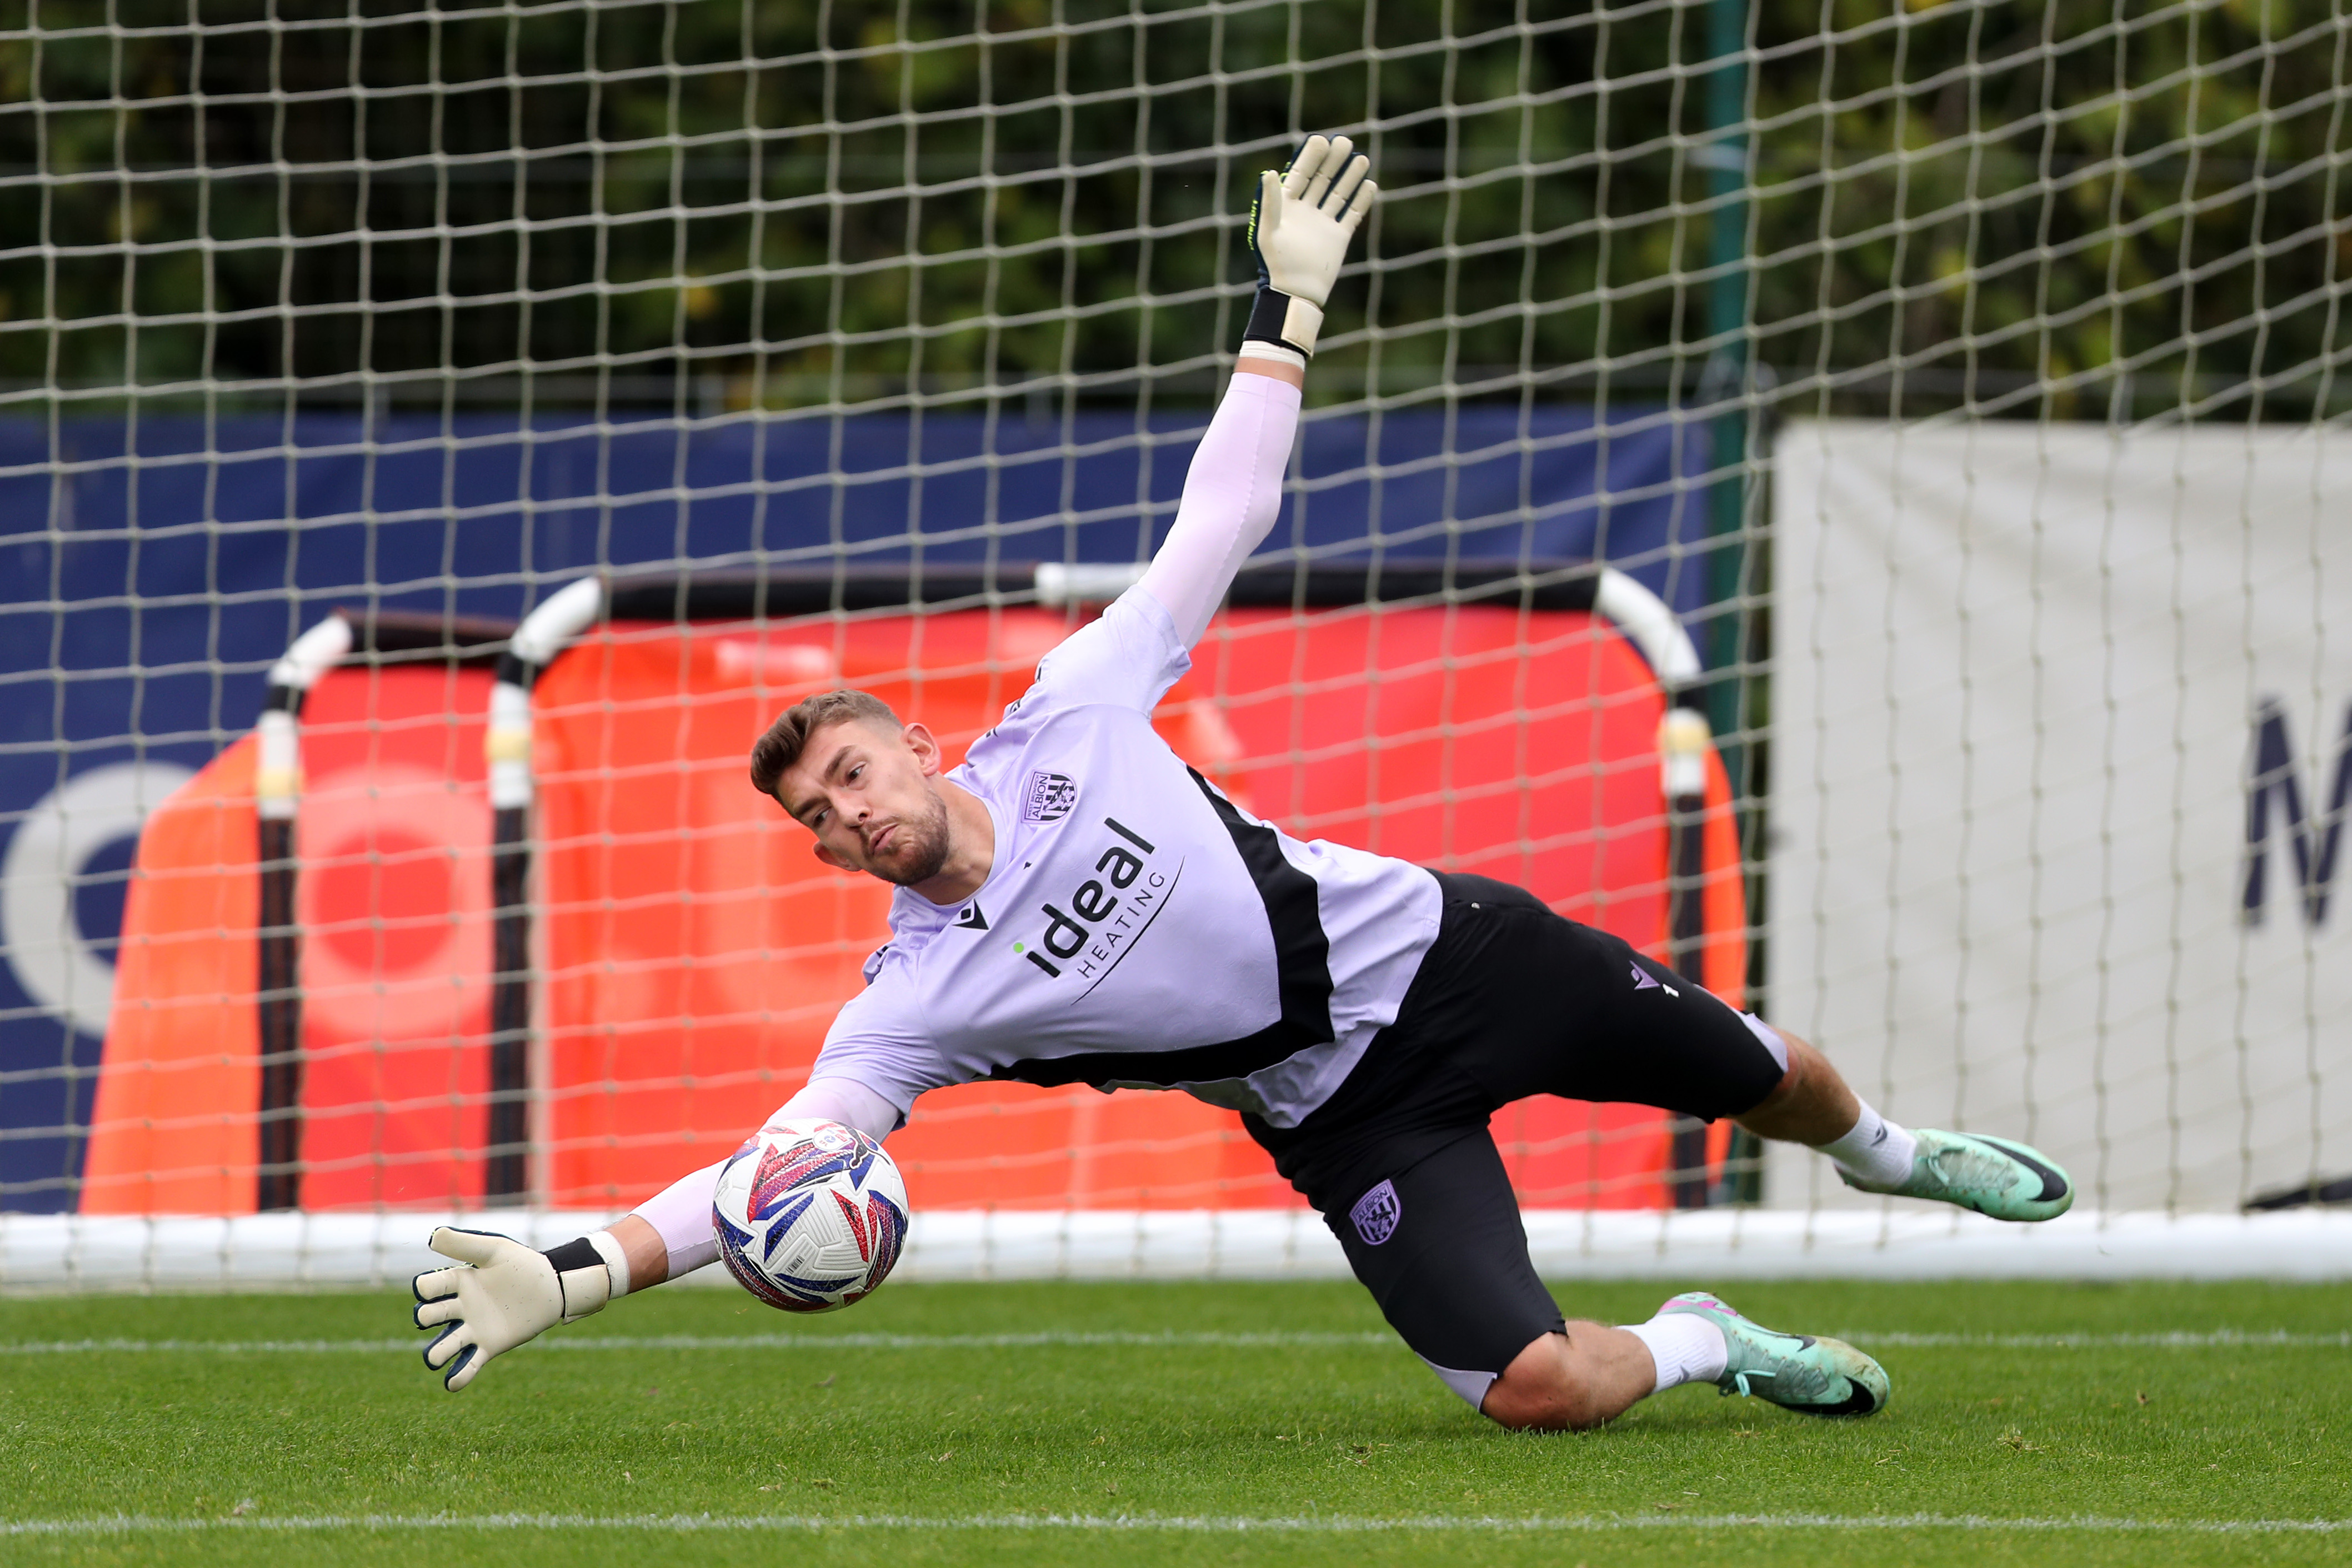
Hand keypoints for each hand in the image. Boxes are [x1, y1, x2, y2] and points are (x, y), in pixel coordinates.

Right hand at [413, 1226, 605, 1391]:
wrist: (553, 1287)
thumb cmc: (522, 1265)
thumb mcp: (495, 1250)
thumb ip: (466, 1244)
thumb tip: (432, 1236)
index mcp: (458, 1281)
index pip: (430, 1287)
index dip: (425, 1288)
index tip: (426, 1288)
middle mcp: (460, 1307)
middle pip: (431, 1315)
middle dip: (424, 1317)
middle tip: (426, 1317)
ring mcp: (472, 1329)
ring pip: (446, 1345)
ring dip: (436, 1353)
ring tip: (433, 1359)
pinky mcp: (488, 1346)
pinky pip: (469, 1364)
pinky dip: (460, 1376)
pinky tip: (451, 1384)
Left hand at [1248, 134, 1376, 309]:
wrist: (1296, 292)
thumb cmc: (1277, 263)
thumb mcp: (1269, 230)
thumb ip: (1270, 201)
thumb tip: (1268, 172)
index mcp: (1287, 206)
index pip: (1300, 174)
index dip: (1310, 157)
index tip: (1320, 140)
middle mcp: (1306, 211)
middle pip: (1322, 179)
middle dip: (1332, 160)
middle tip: (1344, 141)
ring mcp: (1323, 223)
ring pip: (1339, 193)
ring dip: (1349, 175)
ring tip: (1361, 158)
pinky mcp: (1339, 236)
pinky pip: (1352, 214)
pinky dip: (1361, 199)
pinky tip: (1370, 184)